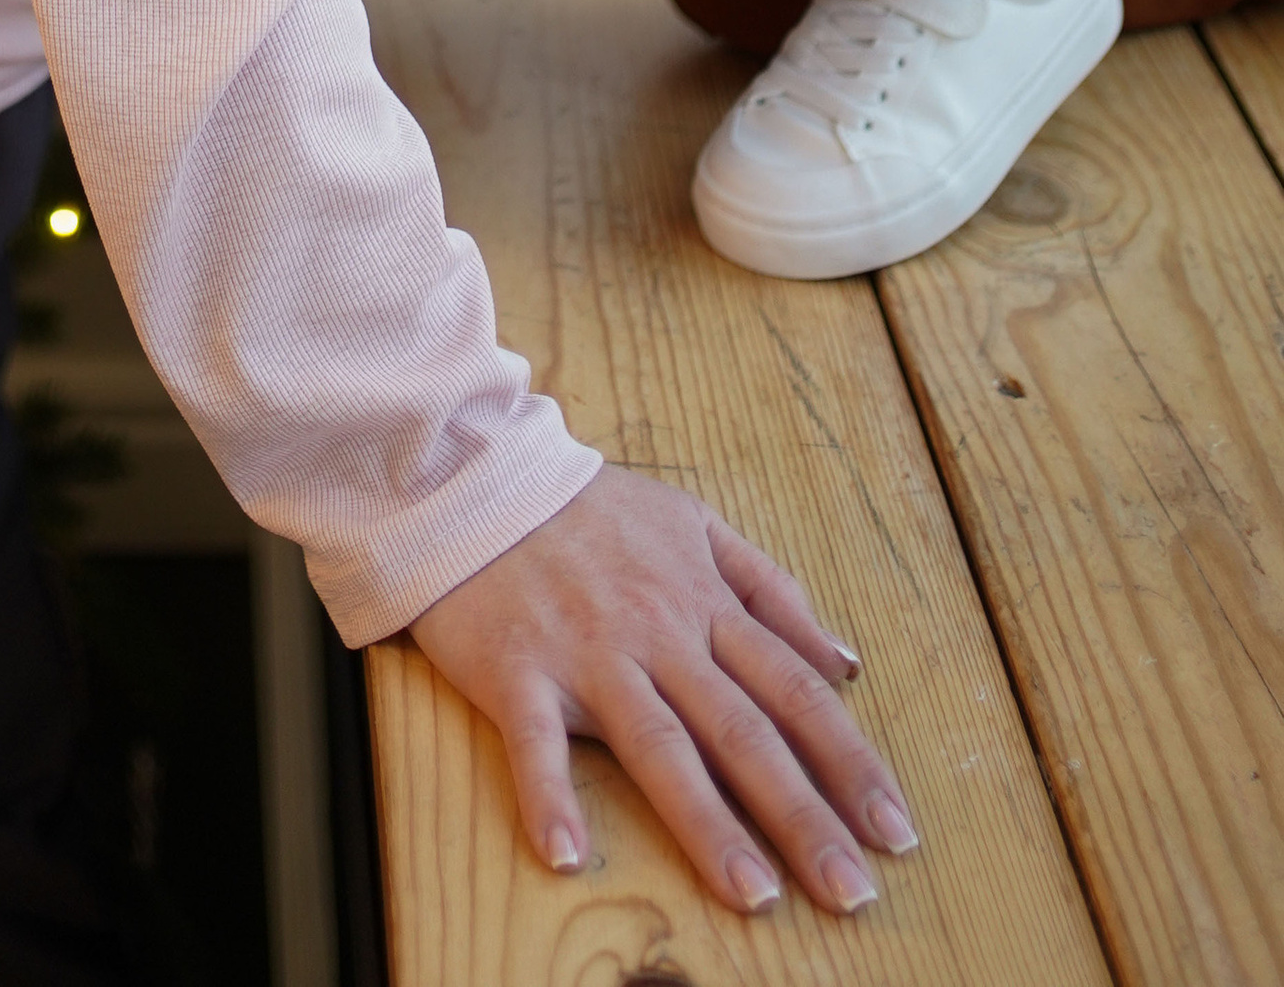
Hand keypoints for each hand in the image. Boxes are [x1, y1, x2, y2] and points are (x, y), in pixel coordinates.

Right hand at [408, 464, 915, 914]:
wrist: (476, 475)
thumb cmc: (589, 508)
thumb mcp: (694, 524)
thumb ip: (771, 591)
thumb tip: (844, 661)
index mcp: (702, 601)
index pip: (793, 690)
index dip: (849, 762)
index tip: (895, 831)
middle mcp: (656, 632)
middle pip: (742, 731)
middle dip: (802, 815)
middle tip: (851, 892)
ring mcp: (586, 653)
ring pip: (659, 746)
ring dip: (708, 823)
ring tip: (753, 895)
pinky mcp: (515, 668)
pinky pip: (534, 740)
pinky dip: (549, 796)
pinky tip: (567, 854)